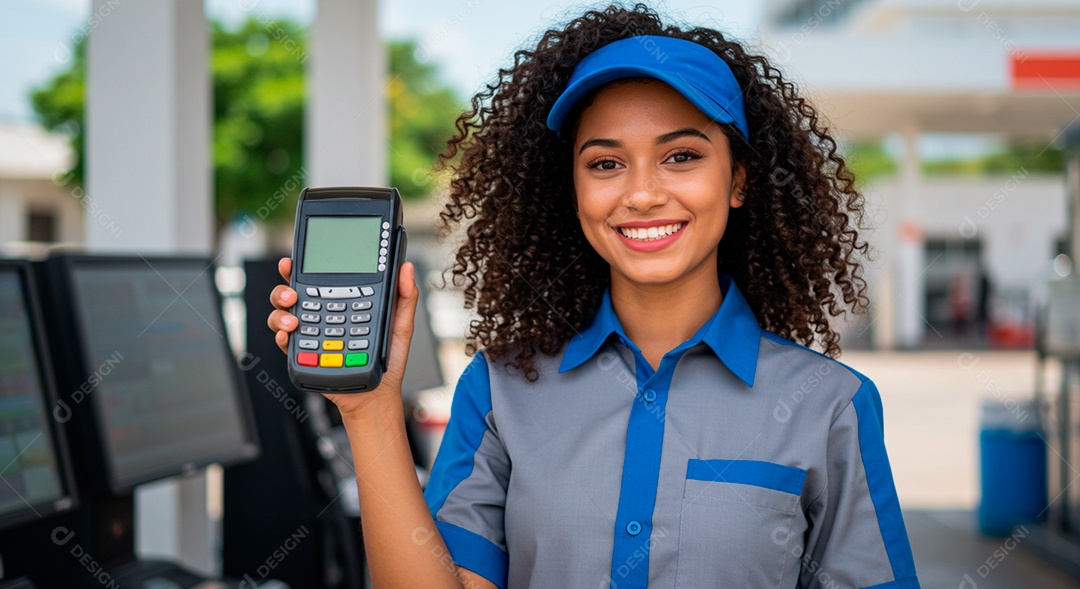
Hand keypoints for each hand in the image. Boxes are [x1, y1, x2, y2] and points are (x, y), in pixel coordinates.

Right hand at [267, 257, 419, 415]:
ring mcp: (311, 336)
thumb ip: (404, 297)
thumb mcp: (401, 326)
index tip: (291, 261)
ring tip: (294, 321)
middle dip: (283, 289)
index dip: (300, 269)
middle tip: (291, 293)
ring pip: (282, 316)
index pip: (317, 280)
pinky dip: (282, 337)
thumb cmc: (389, 361)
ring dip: (280, 314)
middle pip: (291, 294)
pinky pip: (285, 344)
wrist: (377, 396)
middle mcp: (322, 316)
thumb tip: (406, 268)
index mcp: (341, 303)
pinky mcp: (304, 356)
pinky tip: (288, 335)